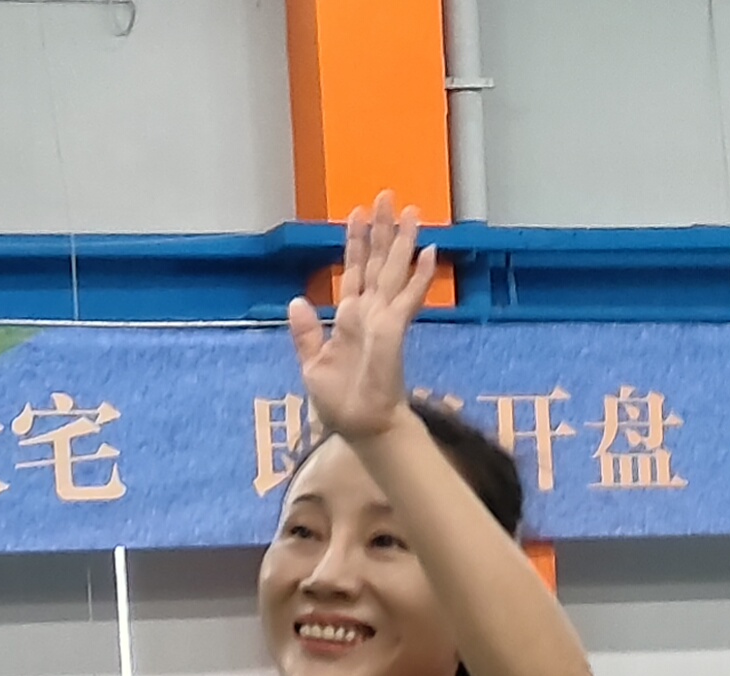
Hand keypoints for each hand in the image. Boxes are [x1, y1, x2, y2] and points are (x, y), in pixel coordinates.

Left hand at [284, 192, 433, 443]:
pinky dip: (421, 275)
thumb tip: (297, 301)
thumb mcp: (313, 364)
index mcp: (350, 317)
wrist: (362, 426)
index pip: (354, 271)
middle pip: (378, 261)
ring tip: (413, 211)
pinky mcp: (394, 328)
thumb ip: (307, 333)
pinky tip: (431, 251)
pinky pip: (409, 296)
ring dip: (404, 240)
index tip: (357, 214)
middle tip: (387, 195)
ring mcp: (385, 318)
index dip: (354, 243)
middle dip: (382, 229)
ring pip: (395, 270)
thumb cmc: (341, 402)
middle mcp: (370, 311)